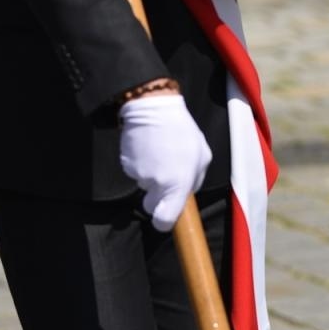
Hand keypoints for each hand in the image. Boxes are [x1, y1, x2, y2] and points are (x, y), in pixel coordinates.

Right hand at [118, 92, 210, 230]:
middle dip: (156, 196)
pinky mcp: (126, 165)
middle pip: (151, 205)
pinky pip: (135, 171)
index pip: (164, 220)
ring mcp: (140, 174)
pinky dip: (140, 163)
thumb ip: (196, 179)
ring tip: (159, 151)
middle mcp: (157, 184)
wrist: (152, 108)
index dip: (163, 221)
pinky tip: (147, 147)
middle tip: (164, 175)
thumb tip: (187, 193)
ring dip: (151, 174)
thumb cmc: (181, 130)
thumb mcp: (202, 155)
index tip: (164, 216)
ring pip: (144, 185)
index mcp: (178, 184)